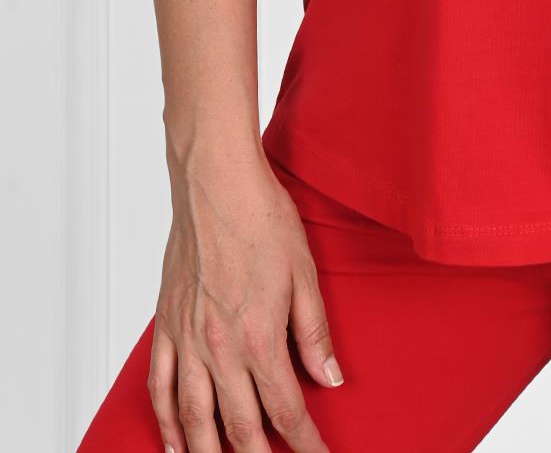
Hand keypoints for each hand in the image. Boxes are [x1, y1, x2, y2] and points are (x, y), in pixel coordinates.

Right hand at [147, 146, 342, 452]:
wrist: (216, 183)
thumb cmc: (262, 218)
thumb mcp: (305, 274)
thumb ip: (314, 332)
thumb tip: (330, 377)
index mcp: (259, 337)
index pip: (286, 410)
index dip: (305, 444)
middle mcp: (219, 347)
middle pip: (239, 427)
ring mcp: (187, 339)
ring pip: (194, 418)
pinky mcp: (166, 324)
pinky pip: (160, 386)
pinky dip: (167, 422)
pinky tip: (177, 443)